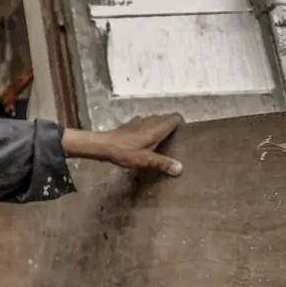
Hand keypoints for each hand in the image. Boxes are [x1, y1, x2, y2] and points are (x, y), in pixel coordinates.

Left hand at [62, 114, 183, 175]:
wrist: (103, 145)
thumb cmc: (125, 151)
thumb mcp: (145, 160)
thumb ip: (162, 163)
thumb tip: (180, 169)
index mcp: (157, 127)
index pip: (175, 117)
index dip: (181, 124)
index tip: (182, 135)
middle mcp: (150, 121)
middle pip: (166, 119)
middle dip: (171, 127)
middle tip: (174, 141)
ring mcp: (139, 121)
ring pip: (154, 121)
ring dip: (159, 128)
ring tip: (160, 142)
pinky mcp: (129, 125)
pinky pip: (144, 124)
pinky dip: (147, 130)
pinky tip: (143, 141)